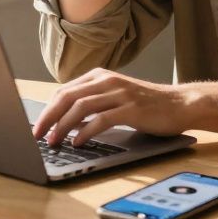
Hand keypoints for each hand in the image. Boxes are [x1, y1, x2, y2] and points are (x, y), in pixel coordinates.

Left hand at [31, 68, 190, 146]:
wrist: (180, 104)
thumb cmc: (146, 104)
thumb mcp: (115, 95)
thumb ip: (93, 101)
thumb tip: (64, 120)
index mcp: (100, 76)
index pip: (64, 91)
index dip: (47, 109)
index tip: (37, 126)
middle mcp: (107, 80)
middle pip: (67, 97)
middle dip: (49, 117)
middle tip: (37, 135)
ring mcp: (119, 93)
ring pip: (80, 107)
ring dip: (63, 126)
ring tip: (54, 141)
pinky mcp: (131, 108)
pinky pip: (101, 119)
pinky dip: (85, 132)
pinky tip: (78, 142)